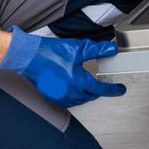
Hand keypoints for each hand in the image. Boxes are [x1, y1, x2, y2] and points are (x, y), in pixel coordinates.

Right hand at [0, 26, 125, 106]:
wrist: (29, 57)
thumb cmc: (50, 52)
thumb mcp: (77, 48)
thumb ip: (97, 50)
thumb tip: (111, 50)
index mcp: (79, 81)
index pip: (101, 89)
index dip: (113, 89)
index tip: (120, 89)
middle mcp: (71, 92)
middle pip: (91, 95)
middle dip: (98, 90)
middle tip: (102, 83)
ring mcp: (61, 97)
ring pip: (80, 99)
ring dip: (86, 93)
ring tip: (88, 84)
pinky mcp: (53, 97)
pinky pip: (69, 100)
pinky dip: (75, 95)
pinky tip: (73, 87)